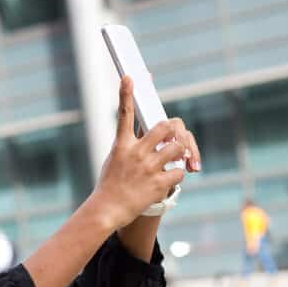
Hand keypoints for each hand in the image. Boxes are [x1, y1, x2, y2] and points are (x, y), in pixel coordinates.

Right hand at [89, 76, 201, 228]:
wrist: (107, 210)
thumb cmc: (110, 184)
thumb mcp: (115, 158)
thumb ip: (129, 143)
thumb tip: (139, 128)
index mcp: (122, 145)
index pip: (124, 114)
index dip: (126, 94)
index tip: (130, 77)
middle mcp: (136, 153)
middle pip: (164, 127)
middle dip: (173, 132)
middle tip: (172, 140)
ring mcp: (148, 168)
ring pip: (177, 148)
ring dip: (180, 153)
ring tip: (174, 161)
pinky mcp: (158, 183)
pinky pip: (179, 171)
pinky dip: (178, 174)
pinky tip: (169, 179)